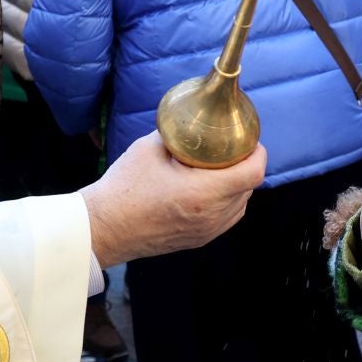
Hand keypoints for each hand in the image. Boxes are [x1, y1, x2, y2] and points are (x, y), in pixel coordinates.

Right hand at [81, 132, 265, 268]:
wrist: (103, 227)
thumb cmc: (123, 188)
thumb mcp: (150, 148)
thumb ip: (178, 134)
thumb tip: (193, 121)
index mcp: (202, 193)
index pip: (253, 173)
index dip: (257, 153)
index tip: (249, 140)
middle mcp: (211, 216)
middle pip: (249, 187)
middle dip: (246, 165)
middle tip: (231, 147)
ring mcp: (206, 232)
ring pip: (241, 204)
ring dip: (237, 184)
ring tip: (220, 167)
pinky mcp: (198, 240)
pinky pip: (227, 218)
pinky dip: (227, 201)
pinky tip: (209, 187)